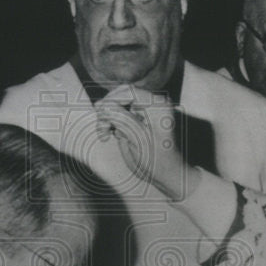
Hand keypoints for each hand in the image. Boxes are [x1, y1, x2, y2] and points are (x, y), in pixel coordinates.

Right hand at [94, 85, 196, 200]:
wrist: (166, 173)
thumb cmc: (157, 158)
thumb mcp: (137, 137)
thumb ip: (120, 118)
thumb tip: (102, 106)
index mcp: (157, 104)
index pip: (128, 91)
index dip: (110, 101)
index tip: (99, 115)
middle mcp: (153, 103)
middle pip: (122, 96)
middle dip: (108, 110)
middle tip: (102, 128)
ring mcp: (147, 110)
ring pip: (119, 104)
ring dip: (108, 118)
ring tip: (104, 134)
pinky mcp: (141, 118)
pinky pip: (122, 114)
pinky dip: (113, 122)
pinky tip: (111, 134)